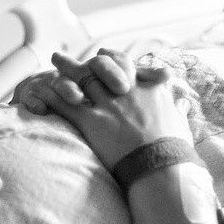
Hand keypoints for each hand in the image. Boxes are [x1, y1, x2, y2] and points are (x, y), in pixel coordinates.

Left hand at [16, 49, 192, 170]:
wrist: (163, 167)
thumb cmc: (175, 150)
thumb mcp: (180, 123)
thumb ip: (177, 109)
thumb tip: (183, 103)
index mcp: (147, 88)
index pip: (124, 63)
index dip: (110, 59)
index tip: (100, 56)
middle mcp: (126, 92)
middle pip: (97, 67)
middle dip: (78, 61)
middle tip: (61, 57)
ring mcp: (108, 106)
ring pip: (80, 80)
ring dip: (63, 70)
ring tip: (51, 63)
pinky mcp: (93, 122)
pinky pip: (67, 104)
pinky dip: (52, 96)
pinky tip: (40, 91)